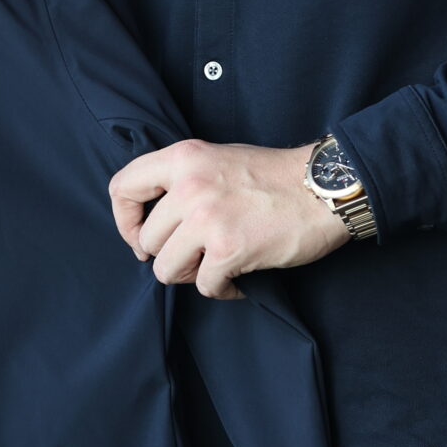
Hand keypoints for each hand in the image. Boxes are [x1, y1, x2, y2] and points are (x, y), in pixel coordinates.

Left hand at [107, 138, 351, 301]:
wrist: (323, 188)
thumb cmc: (273, 177)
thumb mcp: (216, 158)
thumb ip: (181, 180)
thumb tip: (151, 218)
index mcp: (183, 158)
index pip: (122, 187)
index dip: (125, 220)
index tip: (141, 237)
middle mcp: (189, 186)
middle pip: (148, 240)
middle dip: (171, 254)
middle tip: (199, 252)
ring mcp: (207, 219)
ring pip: (167, 269)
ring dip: (192, 274)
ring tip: (217, 263)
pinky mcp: (228, 250)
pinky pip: (204, 286)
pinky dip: (222, 289)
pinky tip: (239, 278)